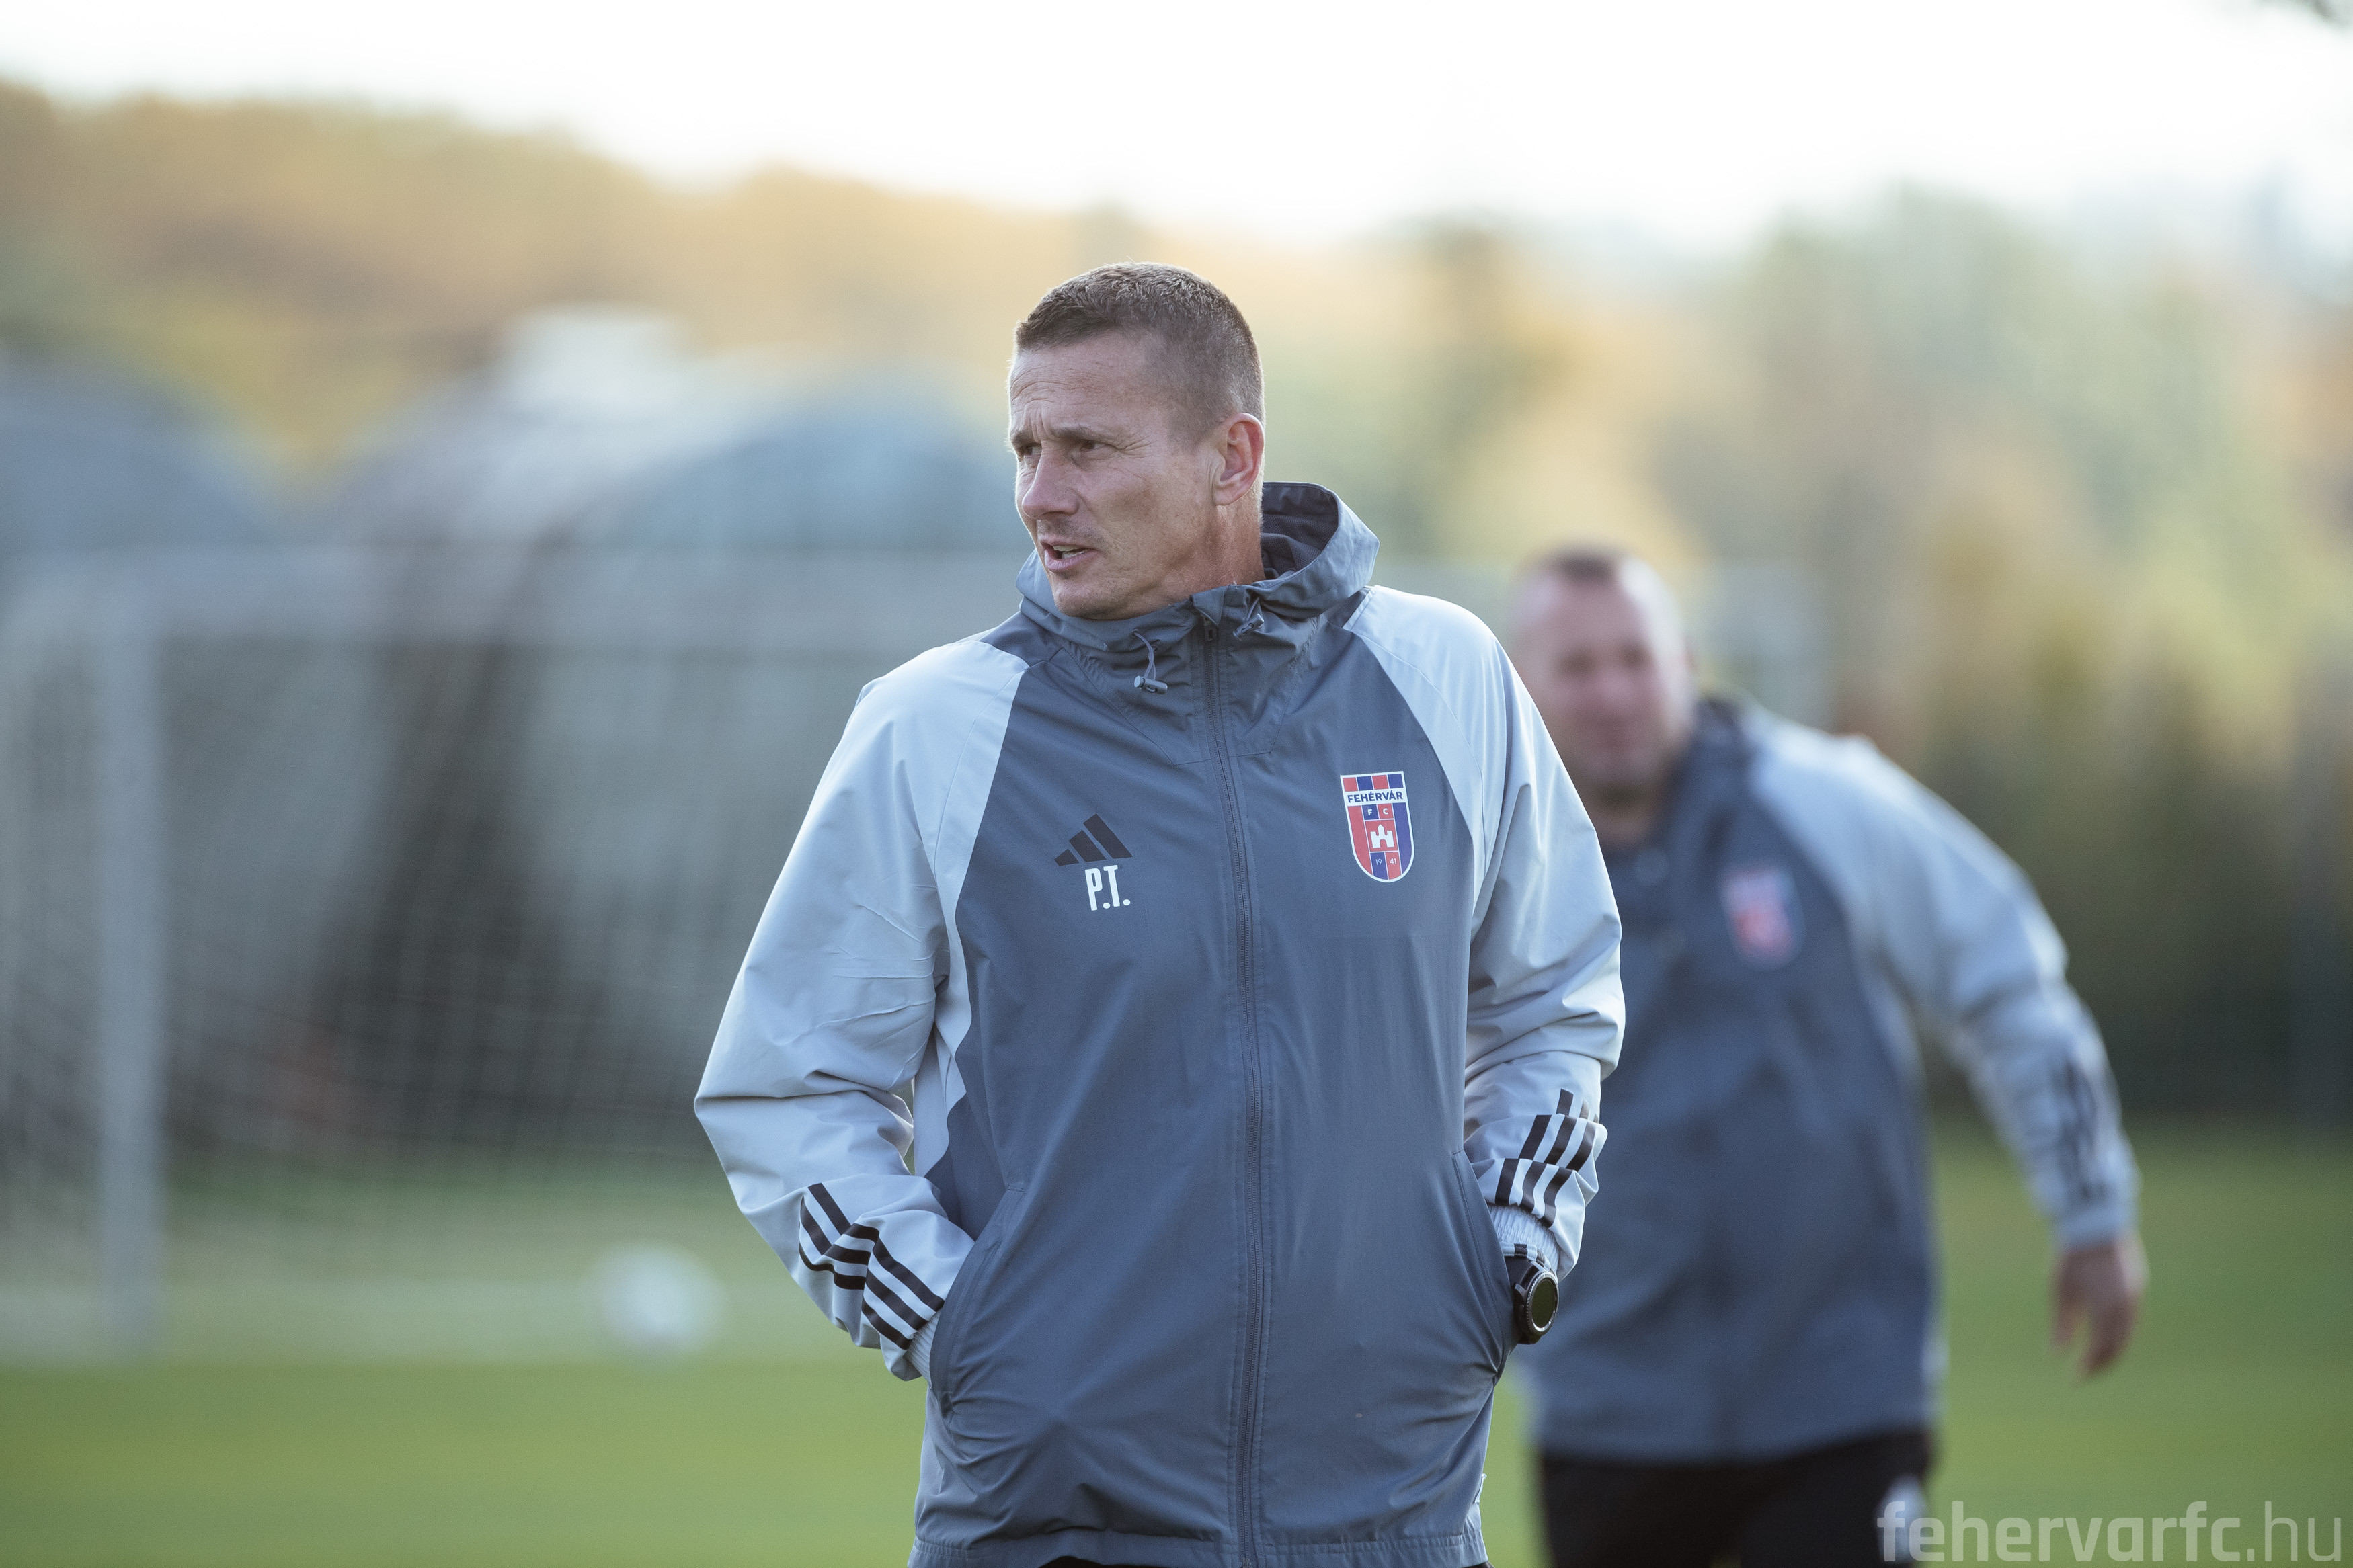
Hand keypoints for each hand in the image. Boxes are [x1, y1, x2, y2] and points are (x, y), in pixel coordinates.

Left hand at [2050, 1231, 2145, 1377]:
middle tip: (2084, 1373)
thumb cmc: (2072, 1257)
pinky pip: (2131, 1320)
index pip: (2101, 1348)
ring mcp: (2135, 1296)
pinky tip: (2105, 1337)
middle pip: (2118, 1346)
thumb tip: (2055, 1355)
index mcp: (2106, 1307)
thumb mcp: (2061, 1291)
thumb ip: (2061, 1324)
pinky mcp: (2137, 1288)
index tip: (2075, 1379)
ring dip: (2112, 1350)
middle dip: (2102, 1363)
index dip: (2089, 1366)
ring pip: (2127, 1334)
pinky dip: (2119, 1334)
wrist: (2096, 1225)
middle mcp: (2126, 1306)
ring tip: (2093, 1359)